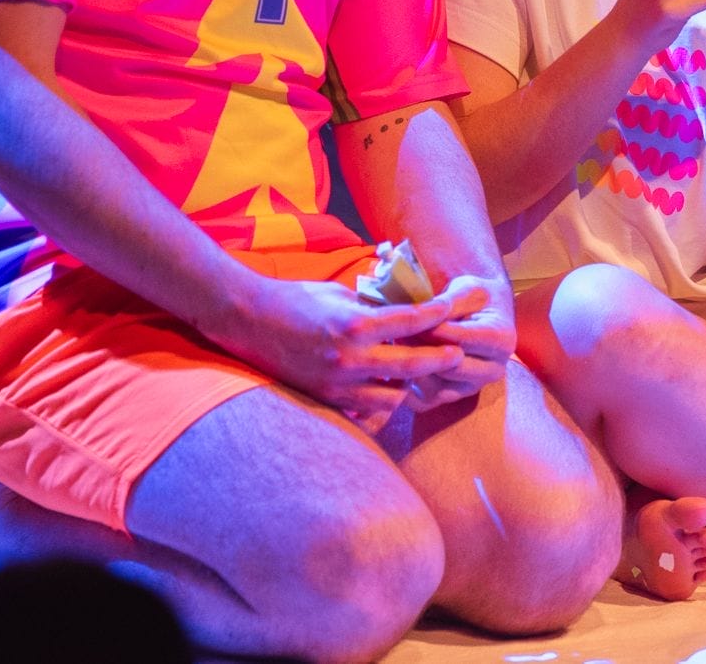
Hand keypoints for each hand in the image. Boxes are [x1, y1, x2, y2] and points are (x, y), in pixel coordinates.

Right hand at [212, 276, 463, 434]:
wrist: (248, 319)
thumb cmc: (293, 298)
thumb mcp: (336, 293)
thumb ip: (368, 307)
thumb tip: (399, 310)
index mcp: (354, 324)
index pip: (408, 321)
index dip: (434, 314)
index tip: (450, 309)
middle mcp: (349, 357)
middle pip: (410, 366)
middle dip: (438, 360)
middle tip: (457, 355)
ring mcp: (337, 383)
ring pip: (391, 398)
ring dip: (407, 387)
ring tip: (417, 377)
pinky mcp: (324, 399)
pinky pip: (364, 412)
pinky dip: (379, 404)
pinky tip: (385, 394)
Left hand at [402, 273, 515, 413]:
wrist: (484, 315)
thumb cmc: (474, 298)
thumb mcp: (467, 289)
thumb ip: (448, 302)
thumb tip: (422, 313)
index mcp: (501, 340)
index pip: (460, 339)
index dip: (431, 329)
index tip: (407, 317)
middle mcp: (493, 370)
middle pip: (449, 367)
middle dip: (419, 349)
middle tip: (393, 331)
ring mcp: (472, 388)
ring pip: (435, 387)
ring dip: (411, 367)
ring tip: (394, 344)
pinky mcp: (452, 398)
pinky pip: (425, 401)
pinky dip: (406, 386)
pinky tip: (396, 363)